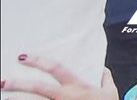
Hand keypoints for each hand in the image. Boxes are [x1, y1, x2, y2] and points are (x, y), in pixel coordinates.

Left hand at [1, 54, 118, 98]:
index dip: (39, 61)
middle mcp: (66, 96)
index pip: (56, 68)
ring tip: (5, 97)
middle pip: (38, 88)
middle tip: (3, 81)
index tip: (23, 57)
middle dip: (19, 84)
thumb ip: (105, 79)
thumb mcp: (110, 92)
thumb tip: (103, 70)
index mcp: (78, 86)